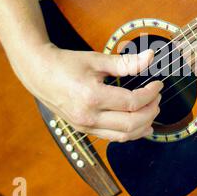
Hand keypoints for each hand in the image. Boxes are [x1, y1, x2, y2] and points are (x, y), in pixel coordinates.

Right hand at [10, 43, 162, 141]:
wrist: (39, 73)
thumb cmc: (66, 64)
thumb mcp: (97, 60)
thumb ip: (126, 62)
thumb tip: (150, 57)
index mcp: (91, 97)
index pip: (131, 102)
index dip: (150, 94)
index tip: (158, 85)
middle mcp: (88, 117)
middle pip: (131, 123)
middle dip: (150, 111)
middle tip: (157, 98)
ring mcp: (85, 126)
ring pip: (123, 136)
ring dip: (143, 125)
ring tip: (152, 111)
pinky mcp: (83, 130)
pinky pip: (112, 138)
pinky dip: (130, 133)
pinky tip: (140, 125)